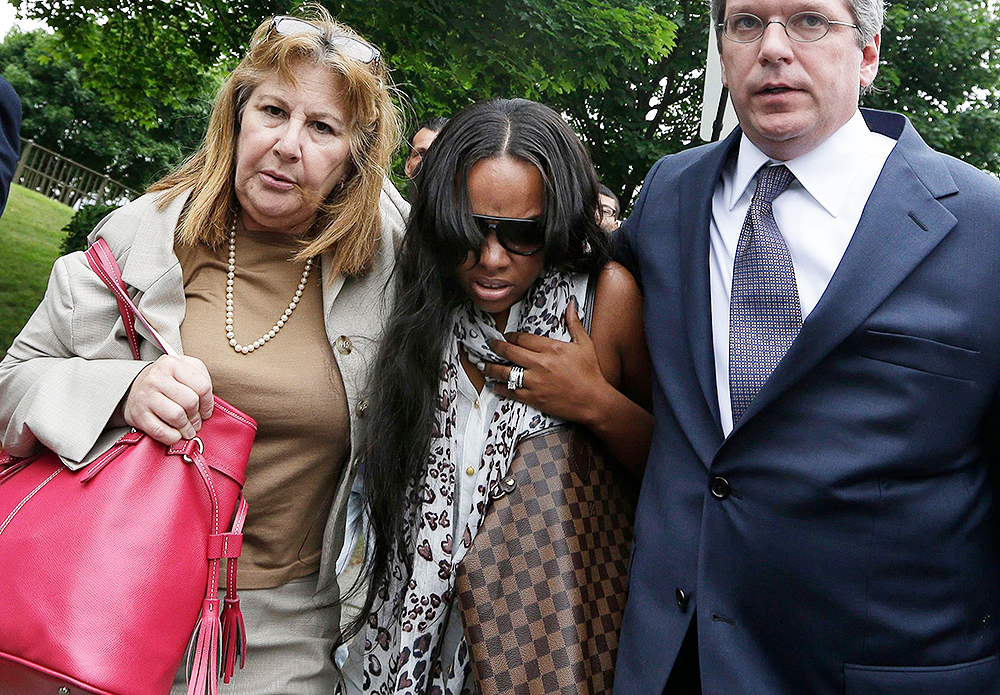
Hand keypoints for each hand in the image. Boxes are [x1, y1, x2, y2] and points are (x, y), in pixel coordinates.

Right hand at [123, 355, 213, 445]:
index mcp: (171, 364)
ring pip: (177, 417)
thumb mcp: (185, 368)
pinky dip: (172, 437)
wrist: (135, 387)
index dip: (208, 403)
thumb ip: (201, 378)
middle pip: (190, 402)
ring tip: (188, 429)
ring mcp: (145, 396)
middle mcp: (156, 378)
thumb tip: (207, 403)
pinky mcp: (138, 415)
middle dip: (197, 416)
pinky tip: (176, 435)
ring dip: (186, 428)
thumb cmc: (167, 380)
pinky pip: (161, 431)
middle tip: (196, 421)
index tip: (206, 411)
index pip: (202, 386)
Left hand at [483, 300, 610, 424]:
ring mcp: (535, 382)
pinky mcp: (533, 398)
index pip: (523, 338)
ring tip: (483, 366)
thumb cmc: (590, 372)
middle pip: (510, 352)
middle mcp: (540, 363)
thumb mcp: (585, 344)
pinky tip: (493, 384)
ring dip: (491, 368)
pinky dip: (500, 387)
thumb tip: (571, 304)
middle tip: (489, 345)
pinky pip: (511, 391)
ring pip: (506, 372)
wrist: (593, 400)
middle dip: (496, 347)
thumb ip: (574, 323)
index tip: (506, 336)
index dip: (511, 336)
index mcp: (551, 348)